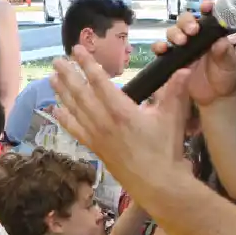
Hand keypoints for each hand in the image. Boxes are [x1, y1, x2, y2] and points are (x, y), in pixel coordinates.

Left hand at [51, 48, 195, 214]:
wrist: (157, 184)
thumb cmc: (165, 150)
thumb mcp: (172, 117)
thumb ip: (175, 91)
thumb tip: (184, 68)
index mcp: (121, 111)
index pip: (99, 82)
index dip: (87, 64)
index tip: (77, 50)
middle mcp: (104, 122)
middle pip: (80, 94)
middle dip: (67, 75)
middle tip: (56, 60)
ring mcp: (97, 136)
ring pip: (74, 110)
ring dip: (62, 93)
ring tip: (51, 78)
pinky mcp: (95, 148)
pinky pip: (75, 130)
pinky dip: (64, 118)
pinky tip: (55, 110)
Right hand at [155, 0, 235, 104]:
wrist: (215, 98)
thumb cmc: (225, 78)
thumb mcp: (229, 66)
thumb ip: (224, 54)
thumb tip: (220, 42)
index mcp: (211, 34)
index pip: (207, 15)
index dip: (205, 8)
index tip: (205, 6)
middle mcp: (195, 37)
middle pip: (185, 21)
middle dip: (186, 22)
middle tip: (192, 31)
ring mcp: (182, 48)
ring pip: (172, 32)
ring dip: (174, 34)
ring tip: (181, 42)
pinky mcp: (172, 59)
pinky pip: (162, 49)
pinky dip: (159, 47)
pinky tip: (163, 50)